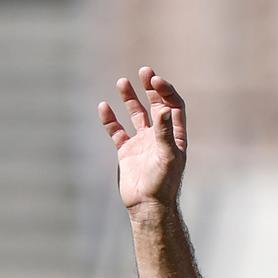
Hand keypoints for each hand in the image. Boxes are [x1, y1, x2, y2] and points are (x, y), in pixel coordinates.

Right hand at [98, 66, 187, 213]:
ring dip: (130, 99)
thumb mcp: (167, 156)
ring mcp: (143, 143)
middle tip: (144, 71)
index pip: (173, 106)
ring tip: (122, 82)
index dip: (166, 91)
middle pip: (157, 105)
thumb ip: (163, 132)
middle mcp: (160, 137)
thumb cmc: (162, 183)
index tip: (154, 81)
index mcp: (174, 136)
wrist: (147, 206)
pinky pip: (117, 131)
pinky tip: (103, 106)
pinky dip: (110, 119)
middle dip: (151, 88)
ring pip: (137, 115)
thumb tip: (162, 109)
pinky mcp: (127, 152)